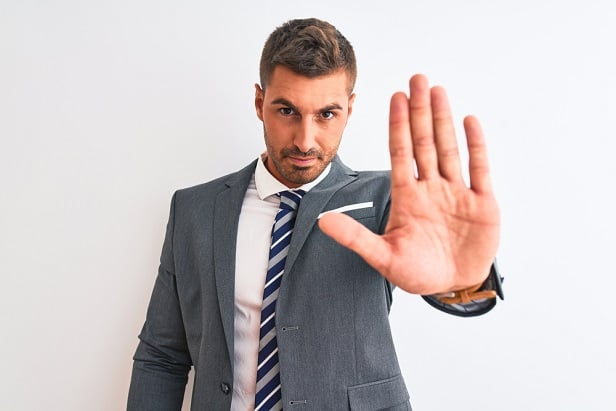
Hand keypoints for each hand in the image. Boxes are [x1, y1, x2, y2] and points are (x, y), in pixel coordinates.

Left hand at [319, 74, 499, 294]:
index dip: (398, 125)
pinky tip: (469, 121)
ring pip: (449, 148)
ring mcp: (457, 193)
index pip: (401, 153)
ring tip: (438, 91)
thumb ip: (355, 238)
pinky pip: (479, 168)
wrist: (453, 286)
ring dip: (444, 120)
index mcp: (407, 197)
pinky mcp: (482, 203)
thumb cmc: (417, 272)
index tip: (395, 97)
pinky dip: (476, 146)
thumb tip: (322, 221)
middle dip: (420, 111)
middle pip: (425, 142)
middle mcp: (431, 188)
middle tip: (417, 78)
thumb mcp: (383, 257)